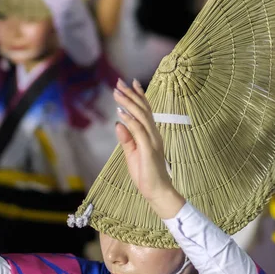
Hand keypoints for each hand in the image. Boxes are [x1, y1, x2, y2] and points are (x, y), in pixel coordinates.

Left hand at [114, 79, 185, 219]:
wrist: (157, 191)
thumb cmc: (146, 174)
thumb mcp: (132, 154)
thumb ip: (126, 138)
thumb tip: (118, 122)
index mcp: (151, 134)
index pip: (145, 111)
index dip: (139, 96)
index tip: (131, 82)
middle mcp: (154, 134)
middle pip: (143, 109)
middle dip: (131, 94)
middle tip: (119, 82)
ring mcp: (152, 141)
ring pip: (141, 116)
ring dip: (128, 103)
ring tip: (117, 92)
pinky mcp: (148, 149)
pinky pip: (138, 131)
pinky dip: (130, 120)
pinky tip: (121, 112)